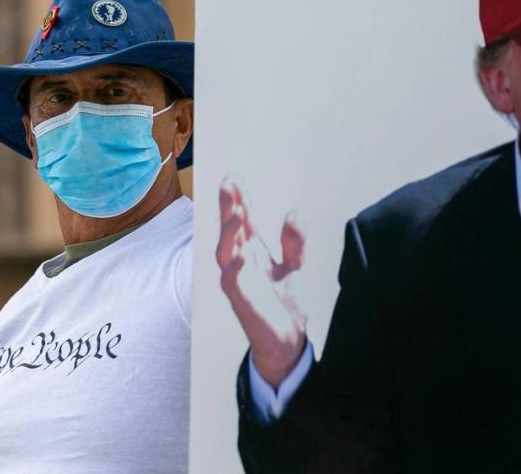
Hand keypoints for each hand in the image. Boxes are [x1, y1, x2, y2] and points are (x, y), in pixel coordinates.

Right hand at [217, 178, 306, 388]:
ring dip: (229, 232)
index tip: (234, 177)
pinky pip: (232, 283)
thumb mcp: (295, 265)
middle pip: (231, 230)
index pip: (244, 219)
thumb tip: (293, 212)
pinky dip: (234, 269)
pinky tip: (242, 256)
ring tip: (236, 212)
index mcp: (253, 250)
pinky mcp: (242, 302)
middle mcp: (241, 262)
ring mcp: (239, 281)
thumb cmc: (285, 302)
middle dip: (227, 206)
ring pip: (225, 252)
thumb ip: (294, 240)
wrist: (288, 342)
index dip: (238, 199)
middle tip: (228, 183)